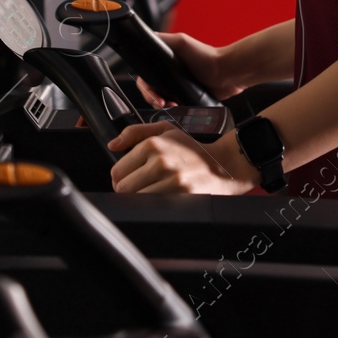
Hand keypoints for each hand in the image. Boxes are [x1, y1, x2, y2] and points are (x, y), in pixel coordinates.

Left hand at [108, 122, 257, 194]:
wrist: (225, 165)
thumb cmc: (193, 149)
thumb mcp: (166, 130)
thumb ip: (135, 132)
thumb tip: (113, 145)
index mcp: (153, 144)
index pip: (117, 170)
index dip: (121, 176)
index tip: (130, 177)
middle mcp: (161, 161)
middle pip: (123, 187)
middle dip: (128, 189)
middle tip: (140, 186)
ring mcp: (171, 181)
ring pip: (135, 199)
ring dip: (140, 199)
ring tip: (152, 192)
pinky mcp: (181, 197)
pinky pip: (152, 208)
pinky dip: (153, 206)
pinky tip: (161, 198)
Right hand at [135, 32, 246, 106]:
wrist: (226, 74)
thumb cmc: (206, 56)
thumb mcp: (181, 42)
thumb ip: (162, 40)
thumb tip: (145, 39)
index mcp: (164, 58)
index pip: (144, 73)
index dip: (144, 84)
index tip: (151, 91)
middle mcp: (168, 71)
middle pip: (149, 88)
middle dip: (152, 97)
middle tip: (160, 102)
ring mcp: (176, 85)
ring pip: (159, 99)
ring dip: (160, 104)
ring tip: (170, 106)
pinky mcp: (185, 96)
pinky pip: (172, 105)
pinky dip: (171, 108)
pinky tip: (176, 108)